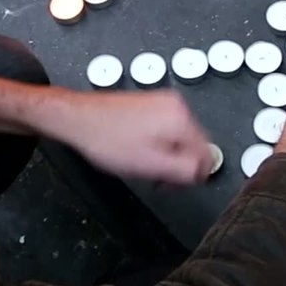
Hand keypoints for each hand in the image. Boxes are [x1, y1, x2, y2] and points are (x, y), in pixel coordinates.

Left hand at [48, 90, 213, 184]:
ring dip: (167, 155)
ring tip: (143, 163)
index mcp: (181, 118)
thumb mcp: (152, 165)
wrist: (78, 118)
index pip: (207, 155)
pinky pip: (166, 130)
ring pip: (179, 139)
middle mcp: (176, 105)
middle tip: (156, 176)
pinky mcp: (150, 104)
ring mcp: (162, 102)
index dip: (191, 176)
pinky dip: (157, 144)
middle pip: (194, 145)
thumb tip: (205, 172)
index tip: (172, 183)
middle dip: (178, 164)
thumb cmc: (106, 138)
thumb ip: (186, 170)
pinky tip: (138, 150)